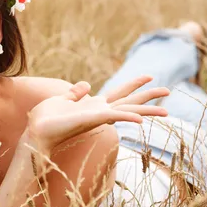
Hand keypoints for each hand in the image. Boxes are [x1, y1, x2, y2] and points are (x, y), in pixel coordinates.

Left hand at [27, 76, 169, 153]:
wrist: (37, 131)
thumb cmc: (46, 119)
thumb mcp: (62, 100)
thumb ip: (76, 93)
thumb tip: (86, 85)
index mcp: (94, 106)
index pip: (119, 93)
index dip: (134, 84)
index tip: (149, 76)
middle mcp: (100, 112)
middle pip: (130, 101)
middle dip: (148, 96)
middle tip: (169, 91)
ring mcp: (98, 116)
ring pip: (128, 110)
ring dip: (147, 109)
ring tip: (167, 109)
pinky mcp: (93, 119)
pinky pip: (115, 116)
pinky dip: (128, 117)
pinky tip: (141, 119)